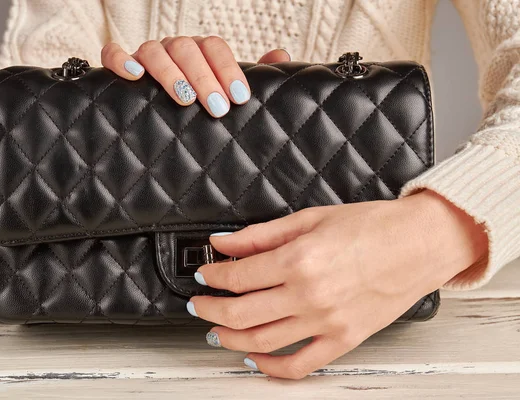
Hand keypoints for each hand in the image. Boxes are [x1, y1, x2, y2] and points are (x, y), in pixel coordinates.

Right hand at [100, 37, 289, 116]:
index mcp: (201, 52)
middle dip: (204, 79)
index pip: (215, 47)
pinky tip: (134, 76)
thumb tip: (279, 56)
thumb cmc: (202, 105)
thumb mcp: (228, 93)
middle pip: (188, 49)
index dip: (228, 70)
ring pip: (155, 51)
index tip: (239, 97)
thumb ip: (257, 74)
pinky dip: (121, 60)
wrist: (165, 122)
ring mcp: (147, 55)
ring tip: (184, 99)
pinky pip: (113, 54)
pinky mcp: (121, 65)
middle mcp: (174, 49)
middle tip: (217, 108)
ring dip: (170, 73)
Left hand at [189, 190, 487, 378]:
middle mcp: (308, 296)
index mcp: (298, 260)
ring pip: (261, 342)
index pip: (236, 277)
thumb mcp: (309, 218)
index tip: (203, 274)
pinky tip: (253, 359)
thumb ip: (260, 234)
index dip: (211, 276)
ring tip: (215, 330)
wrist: (420, 243)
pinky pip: (299, 365)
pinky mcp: (343, 340)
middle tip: (198, 304)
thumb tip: (222, 242)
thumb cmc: (372, 226)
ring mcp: (326, 322)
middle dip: (209, 309)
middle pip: (240, 313)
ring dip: (229, 338)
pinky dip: (270, 368)